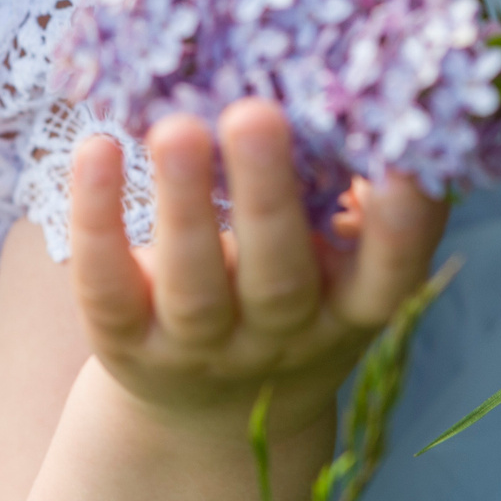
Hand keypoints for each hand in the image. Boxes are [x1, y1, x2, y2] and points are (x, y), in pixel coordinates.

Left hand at [66, 99, 447, 442]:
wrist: (209, 416)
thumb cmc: (293, 297)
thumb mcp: (339, 265)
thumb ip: (356, 190)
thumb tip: (373, 84)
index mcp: (349, 305)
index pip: (390, 273)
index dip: (402, 222)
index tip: (403, 155)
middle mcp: (281, 334)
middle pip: (279, 275)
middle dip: (267, 194)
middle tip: (255, 112)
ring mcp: (200, 345)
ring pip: (193, 284)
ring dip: (184, 202)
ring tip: (175, 128)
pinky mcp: (127, 342)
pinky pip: (106, 285)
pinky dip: (97, 218)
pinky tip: (97, 149)